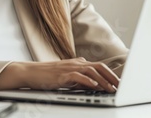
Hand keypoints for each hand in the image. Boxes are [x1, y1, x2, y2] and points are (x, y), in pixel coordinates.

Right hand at [0, 57, 118, 92]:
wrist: (29, 72)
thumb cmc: (47, 76)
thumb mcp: (67, 77)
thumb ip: (80, 79)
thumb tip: (95, 85)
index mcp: (77, 63)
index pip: (98, 66)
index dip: (110, 73)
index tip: (120, 82)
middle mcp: (75, 63)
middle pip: (98, 66)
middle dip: (111, 76)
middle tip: (120, 85)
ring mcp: (68, 67)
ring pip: (91, 70)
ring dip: (102, 80)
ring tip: (111, 88)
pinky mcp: (62, 74)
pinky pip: (77, 76)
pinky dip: (87, 80)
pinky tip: (94, 85)